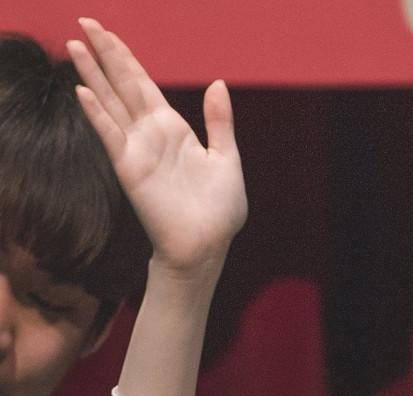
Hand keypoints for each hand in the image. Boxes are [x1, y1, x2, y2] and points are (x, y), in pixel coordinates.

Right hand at [67, 18, 246, 276]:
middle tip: (85, 22)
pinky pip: (110, 136)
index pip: (144, 84)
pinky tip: (82, 91)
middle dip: (105, 54)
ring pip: (111, 103)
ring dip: (92, 75)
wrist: (208, 244)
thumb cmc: (219, 209)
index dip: (126, 58)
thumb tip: (218, 83)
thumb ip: (219, 121)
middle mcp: (151, 134)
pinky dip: (97, 114)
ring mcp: (138, 150)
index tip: (107, 33)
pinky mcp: (130, 168)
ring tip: (74, 46)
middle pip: (122, 85)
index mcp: (174, 129)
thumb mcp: (227, 157)